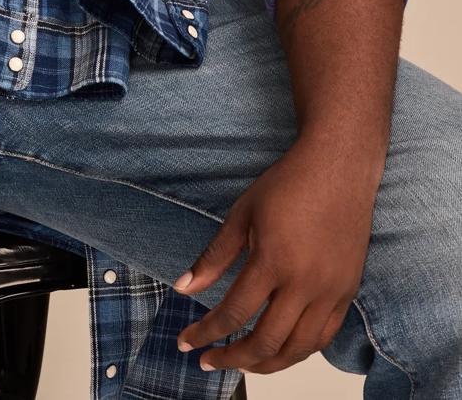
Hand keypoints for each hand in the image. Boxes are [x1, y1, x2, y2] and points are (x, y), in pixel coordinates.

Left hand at [173, 136, 376, 374]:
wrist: (338, 168)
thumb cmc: (287, 185)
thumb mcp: (242, 214)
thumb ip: (214, 256)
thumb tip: (183, 288)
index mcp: (274, 261)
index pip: (234, 313)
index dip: (206, 333)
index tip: (187, 342)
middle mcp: (305, 283)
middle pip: (266, 342)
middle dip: (232, 359)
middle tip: (210, 360)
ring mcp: (331, 291)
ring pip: (298, 349)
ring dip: (267, 364)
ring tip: (242, 363)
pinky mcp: (348, 291)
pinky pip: (324, 337)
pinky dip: (299, 350)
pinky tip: (280, 349)